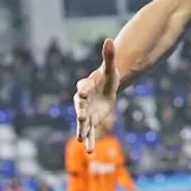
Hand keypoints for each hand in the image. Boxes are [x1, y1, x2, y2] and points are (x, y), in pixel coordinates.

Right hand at [74, 38, 118, 153]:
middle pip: (80, 107)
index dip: (83, 90)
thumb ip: (109, 55)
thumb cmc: (107, 77)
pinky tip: (89, 152)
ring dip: (83, 132)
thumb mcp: (110, 67)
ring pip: (83, 124)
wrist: (107, 88)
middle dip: (80, 113)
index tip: (82, 92)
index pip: (83, 88)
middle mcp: (82, 101)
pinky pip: (89, 132)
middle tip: (80, 118)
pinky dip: (89, 141)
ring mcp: (85, 113)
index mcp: (85, 86)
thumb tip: (110, 39)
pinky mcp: (91, 121)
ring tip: (81, 141)